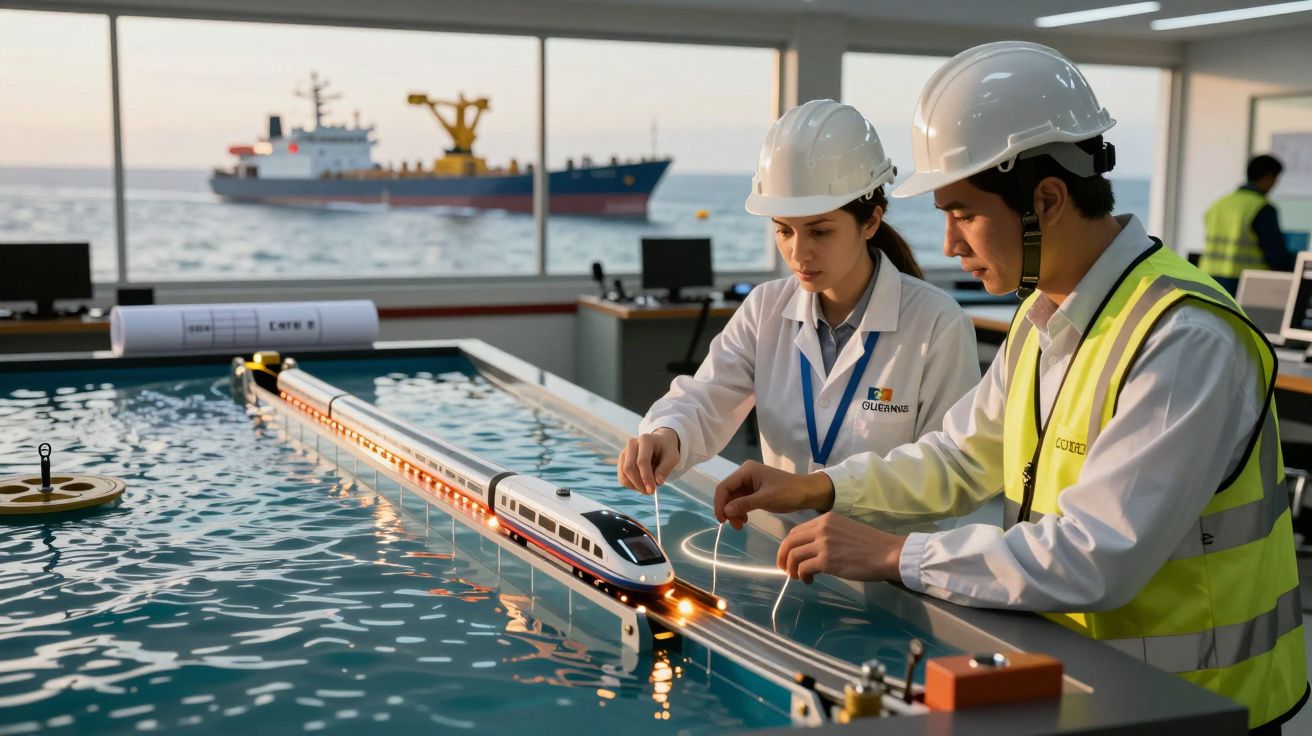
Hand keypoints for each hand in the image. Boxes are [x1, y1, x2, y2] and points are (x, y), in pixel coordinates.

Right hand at [617, 428, 680, 493]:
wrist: (659, 444)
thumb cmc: (666, 451)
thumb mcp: (672, 458)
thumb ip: (666, 469)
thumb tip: (658, 482)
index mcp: (645, 440)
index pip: (642, 461)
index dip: (646, 477)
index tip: (652, 490)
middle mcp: (631, 444)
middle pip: (629, 468)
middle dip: (639, 484)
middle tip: (650, 492)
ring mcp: (624, 452)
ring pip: (624, 474)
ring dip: (635, 486)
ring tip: (648, 488)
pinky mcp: (621, 460)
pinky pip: (622, 477)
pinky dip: (631, 485)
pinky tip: (641, 485)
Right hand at [713, 460, 834, 529]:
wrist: (807, 493)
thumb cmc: (789, 493)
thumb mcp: (766, 499)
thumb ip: (744, 504)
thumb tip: (726, 511)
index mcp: (746, 471)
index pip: (724, 486)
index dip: (719, 503)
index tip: (722, 520)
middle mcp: (745, 474)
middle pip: (727, 493)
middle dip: (728, 510)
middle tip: (735, 526)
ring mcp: (749, 482)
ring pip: (733, 499)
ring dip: (734, 512)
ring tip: (741, 525)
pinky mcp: (754, 490)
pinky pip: (741, 501)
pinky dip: (740, 511)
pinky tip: (745, 520)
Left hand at [776, 512, 905, 583]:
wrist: (887, 553)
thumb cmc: (871, 544)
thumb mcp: (845, 530)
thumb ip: (827, 534)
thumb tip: (811, 548)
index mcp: (825, 519)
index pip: (796, 531)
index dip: (788, 546)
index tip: (788, 557)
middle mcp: (821, 528)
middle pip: (790, 542)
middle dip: (783, 557)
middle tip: (785, 569)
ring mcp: (823, 544)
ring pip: (793, 556)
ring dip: (792, 569)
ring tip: (799, 577)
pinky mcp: (827, 561)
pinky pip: (804, 568)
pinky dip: (803, 576)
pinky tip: (810, 581)